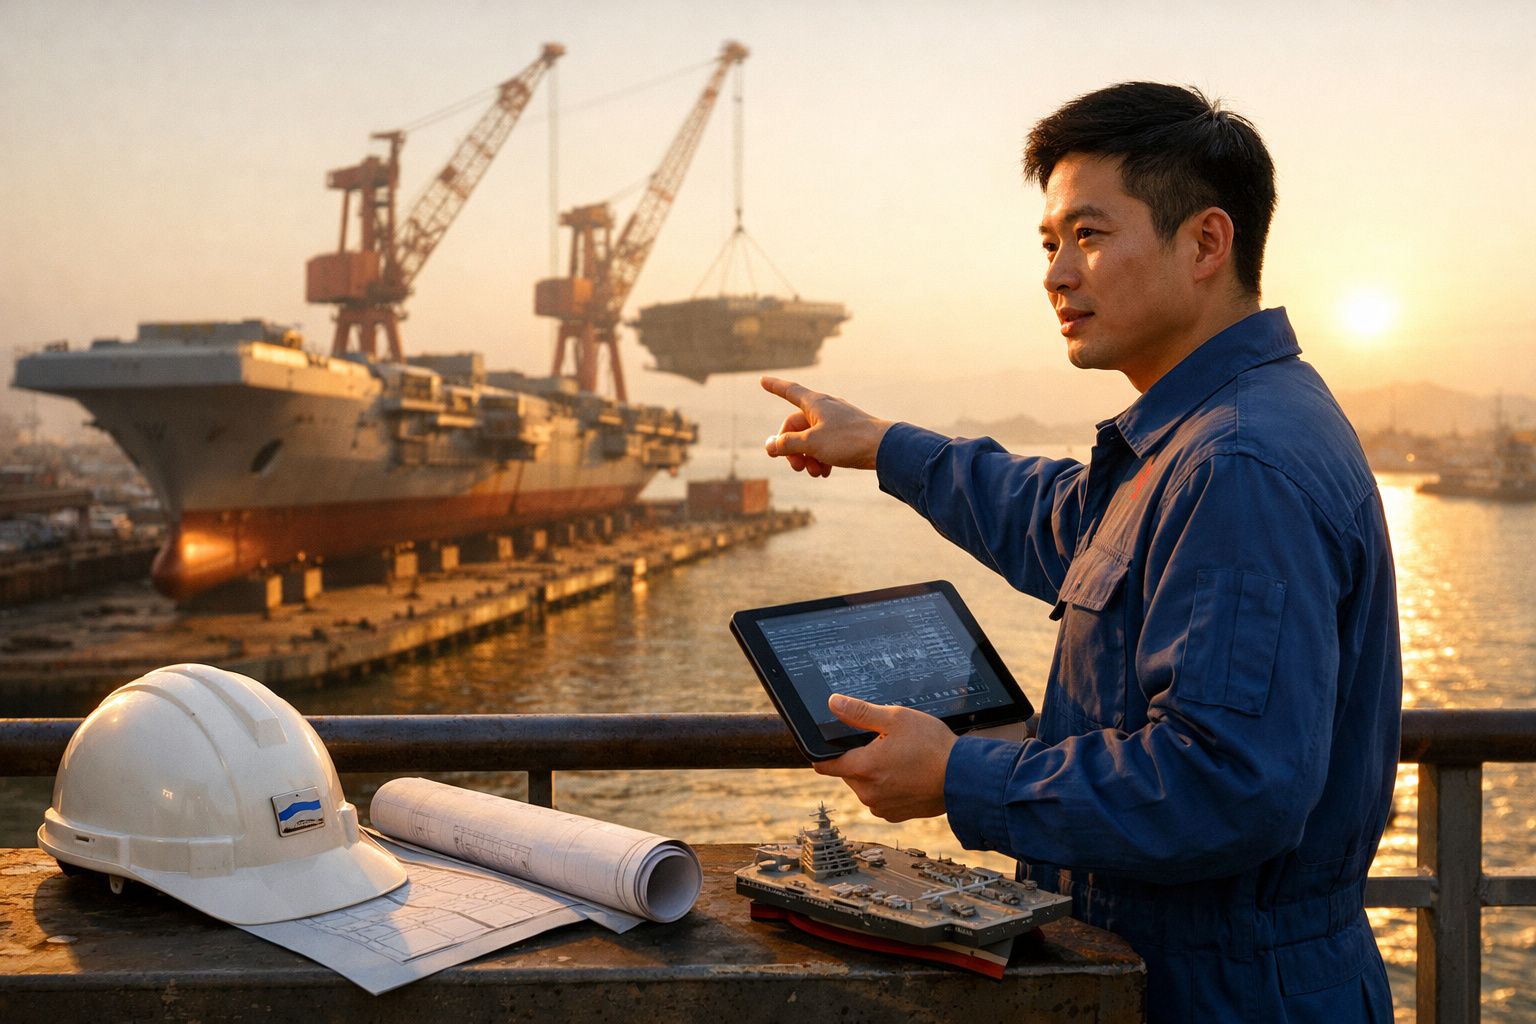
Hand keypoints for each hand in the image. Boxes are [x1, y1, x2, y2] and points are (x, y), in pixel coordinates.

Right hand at [760, 376, 893, 477]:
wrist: (884, 448)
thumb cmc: (848, 441)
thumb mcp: (811, 444)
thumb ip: (787, 444)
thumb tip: (770, 445)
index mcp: (815, 403)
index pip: (789, 391)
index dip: (774, 386)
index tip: (762, 380)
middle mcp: (825, 408)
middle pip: (796, 427)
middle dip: (791, 449)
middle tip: (795, 467)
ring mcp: (837, 421)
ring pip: (810, 439)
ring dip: (807, 458)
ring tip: (814, 472)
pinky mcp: (847, 435)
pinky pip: (825, 445)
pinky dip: (821, 458)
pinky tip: (826, 472)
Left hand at [812, 694, 955, 821]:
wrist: (963, 777)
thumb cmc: (932, 746)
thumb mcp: (896, 718)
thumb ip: (860, 712)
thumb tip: (834, 703)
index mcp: (863, 768)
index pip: (825, 765)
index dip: (824, 753)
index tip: (829, 746)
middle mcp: (868, 793)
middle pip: (848, 772)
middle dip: (860, 757)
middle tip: (883, 744)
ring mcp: (881, 807)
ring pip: (865, 785)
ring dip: (874, 773)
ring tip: (900, 759)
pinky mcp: (895, 815)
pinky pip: (881, 798)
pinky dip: (888, 787)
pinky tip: (906, 775)